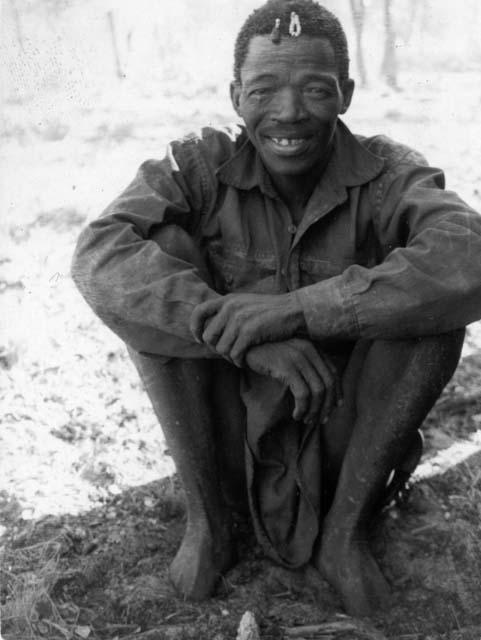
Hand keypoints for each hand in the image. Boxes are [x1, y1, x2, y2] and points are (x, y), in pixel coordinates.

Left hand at [190, 292, 305, 365]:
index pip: (199, 312)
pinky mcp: (249, 332)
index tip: (199, 339)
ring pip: (221, 349)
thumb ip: (230, 310)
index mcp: (228, 300)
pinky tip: (245, 361)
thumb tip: (213, 324)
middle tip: (228, 352)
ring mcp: (239, 320)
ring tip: (239, 357)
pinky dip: (239, 361)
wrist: (294, 310)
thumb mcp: (247, 303)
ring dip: (229, 357)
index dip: (195, 327)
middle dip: (217, 348)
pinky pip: (234, 354)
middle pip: (208, 336)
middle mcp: (231, 308)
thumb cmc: (271, 311)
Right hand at [245, 339, 342, 423]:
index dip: (336, 391)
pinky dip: (302, 408)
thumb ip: (305, 365)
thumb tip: (320, 390)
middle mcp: (309, 350)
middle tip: (321, 419)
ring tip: (307, 420)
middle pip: (328, 383)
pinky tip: (296, 415)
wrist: (245, 347)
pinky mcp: (287, 367)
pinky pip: (302, 394)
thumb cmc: (266, 354)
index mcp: (312, 347)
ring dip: (314, 410)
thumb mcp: (289, 355)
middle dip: (327, 405)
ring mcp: (298, 358)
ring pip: (318, 391)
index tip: (335, 406)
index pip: (333, 372)